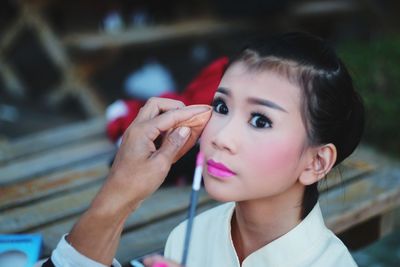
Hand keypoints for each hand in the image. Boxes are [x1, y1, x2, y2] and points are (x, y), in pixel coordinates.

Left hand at [67, 98, 209, 264]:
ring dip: (170, 116)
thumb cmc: (136, 183)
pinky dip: (165, 127)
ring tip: (187, 125)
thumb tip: (185, 128)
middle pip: (157, 105)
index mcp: (142, 131)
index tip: (204, 110)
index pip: (170, 115)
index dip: (190, 112)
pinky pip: (152, 126)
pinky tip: (176, 136)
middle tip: (192, 116)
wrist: (117, 196)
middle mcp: (136, 128)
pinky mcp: (137, 142)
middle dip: (176, 107)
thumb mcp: (160, 164)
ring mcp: (135, 134)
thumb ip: (174, 144)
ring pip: (154, 114)